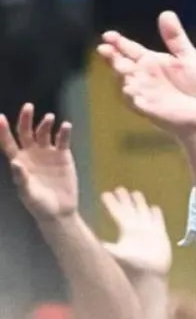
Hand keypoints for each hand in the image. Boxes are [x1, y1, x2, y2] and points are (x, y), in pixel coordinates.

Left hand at [0, 104, 76, 220]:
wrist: (59, 211)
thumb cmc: (39, 204)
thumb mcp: (27, 193)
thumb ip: (21, 178)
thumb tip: (15, 163)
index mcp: (19, 161)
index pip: (9, 142)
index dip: (3, 131)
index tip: (0, 118)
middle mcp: (31, 153)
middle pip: (26, 132)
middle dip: (26, 119)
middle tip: (28, 107)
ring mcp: (47, 153)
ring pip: (44, 133)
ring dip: (45, 124)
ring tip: (49, 118)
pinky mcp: (63, 156)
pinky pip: (62, 141)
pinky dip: (64, 132)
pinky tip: (65, 126)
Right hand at [97, 11, 195, 137]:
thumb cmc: (195, 84)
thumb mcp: (188, 57)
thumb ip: (175, 38)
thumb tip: (166, 13)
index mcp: (148, 60)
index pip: (128, 48)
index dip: (117, 42)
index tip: (108, 36)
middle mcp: (141, 75)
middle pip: (120, 63)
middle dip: (112, 57)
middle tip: (105, 49)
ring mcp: (142, 92)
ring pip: (123, 81)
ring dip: (120, 75)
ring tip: (120, 66)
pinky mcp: (146, 108)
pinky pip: (133, 101)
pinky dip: (130, 95)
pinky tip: (129, 88)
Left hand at [101, 187, 171, 275]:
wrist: (152, 275)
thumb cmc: (136, 266)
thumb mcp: (120, 255)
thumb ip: (111, 248)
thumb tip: (98, 244)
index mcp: (127, 231)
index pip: (117, 213)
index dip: (112, 203)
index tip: (105, 193)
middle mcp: (137, 229)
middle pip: (130, 210)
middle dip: (125, 199)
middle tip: (120, 188)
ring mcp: (149, 232)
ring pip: (143, 213)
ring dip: (140, 203)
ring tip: (136, 193)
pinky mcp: (160, 236)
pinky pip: (158, 221)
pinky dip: (156, 214)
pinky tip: (155, 208)